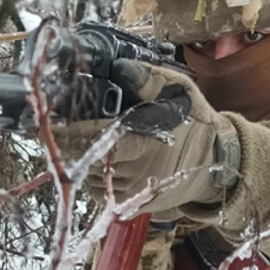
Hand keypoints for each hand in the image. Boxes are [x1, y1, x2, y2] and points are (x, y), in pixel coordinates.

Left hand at [52, 60, 239, 218]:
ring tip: (79, 145)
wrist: (218, 158)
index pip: (92, 140)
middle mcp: (134, 171)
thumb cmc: (196, 122)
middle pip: (85, 161)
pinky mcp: (135, 203)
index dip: (68, 131)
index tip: (51, 123)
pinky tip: (98, 162)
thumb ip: (147, 79)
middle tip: (60, 130)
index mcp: (142, 142)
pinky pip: (101, 192)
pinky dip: (94, 177)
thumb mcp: (178, 91)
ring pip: (90, 179)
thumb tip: (120, 66)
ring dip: (81, 163)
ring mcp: (134, 190)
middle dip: (72, 145)